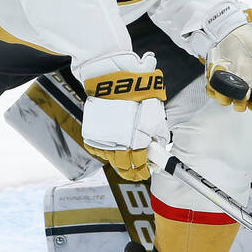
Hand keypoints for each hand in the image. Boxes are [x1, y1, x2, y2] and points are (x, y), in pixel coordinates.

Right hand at [76, 52, 168, 179]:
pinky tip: (112, 148)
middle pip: (123, 168)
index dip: (144, 171)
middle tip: (138, 171)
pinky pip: (97, 149)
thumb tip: (157, 147)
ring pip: (110, 161)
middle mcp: (119, 144)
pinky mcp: (93, 132)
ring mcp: (104, 139)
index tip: (147, 170)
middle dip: (132, 172)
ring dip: (119, 163)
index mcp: (137, 141)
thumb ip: (158, 135)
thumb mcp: (156, 115)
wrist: (115, 79)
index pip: (140, 166)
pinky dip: (104, 151)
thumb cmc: (138, 94)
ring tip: (126, 160)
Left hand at [205, 19, 251, 113]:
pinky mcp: (217, 81)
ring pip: (225, 100)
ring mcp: (230, 86)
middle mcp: (246, 88)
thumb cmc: (251, 41)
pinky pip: (212, 91)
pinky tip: (215, 69)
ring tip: (223, 73)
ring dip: (223, 92)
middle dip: (240, 101)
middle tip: (241, 90)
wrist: (233, 31)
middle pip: (242, 106)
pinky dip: (212, 85)